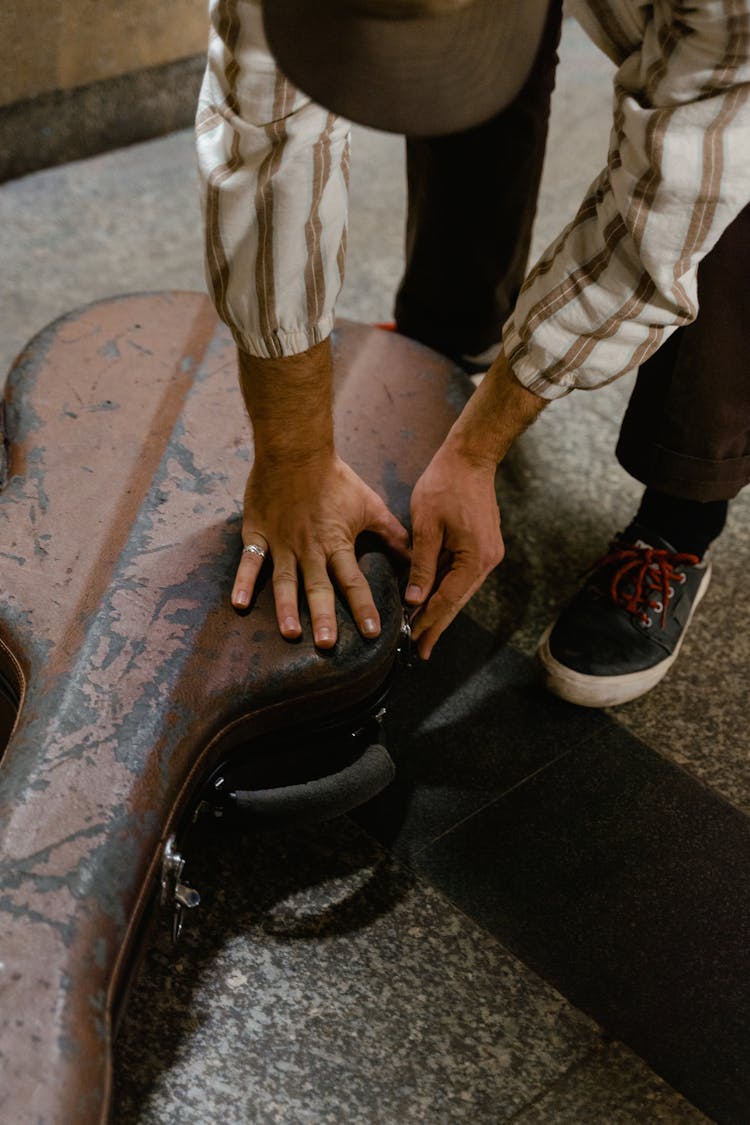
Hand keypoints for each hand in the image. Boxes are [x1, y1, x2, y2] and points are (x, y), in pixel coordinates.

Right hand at [232, 452, 408, 647]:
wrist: (296, 451)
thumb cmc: (335, 478)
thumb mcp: (370, 505)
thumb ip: (391, 534)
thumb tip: (414, 556)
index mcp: (336, 544)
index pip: (353, 582)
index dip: (363, 608)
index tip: (373, 633)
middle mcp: (309, 549)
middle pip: (319, 588)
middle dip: (324, 618)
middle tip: (329, 646)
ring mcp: (281, 543)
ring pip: (285, 581)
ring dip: (287, 608)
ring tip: (291, 633)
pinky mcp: (257, 534)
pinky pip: (249, 562)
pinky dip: (242, 583)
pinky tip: (238, 605)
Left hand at [405, 348, 545, 658]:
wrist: (470, 458)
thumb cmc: (444, 486)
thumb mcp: (426, 526)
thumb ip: (422, 565)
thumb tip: (415, 600)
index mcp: (474, 559)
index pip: (447, 599)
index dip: (429, 621)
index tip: (413, 640)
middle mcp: (487, 561)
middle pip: (458, 601)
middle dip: (438, 625)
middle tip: (421, 650)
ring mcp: (488, 554)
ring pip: (460, 590)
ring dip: (442, 609)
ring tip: (424, 631)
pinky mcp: (483, 546)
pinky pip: (462, 576)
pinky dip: (447, 590)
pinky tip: (434, 600)